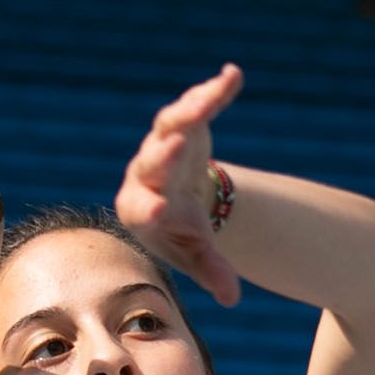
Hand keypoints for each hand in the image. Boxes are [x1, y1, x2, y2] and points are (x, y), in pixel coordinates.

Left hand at [115, 63, 244, 306]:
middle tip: (175, 144)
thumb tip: (232, 298)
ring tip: (210, 97)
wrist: (178, 198)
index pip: (142, 208)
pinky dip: (214, 91)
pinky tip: (234, 75)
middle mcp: (145, 172)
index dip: (151, 208)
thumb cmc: (181, 231)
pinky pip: (196, 104)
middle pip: (152, 161)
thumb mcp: (195, 253)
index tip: (161, 211)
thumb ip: (211, 272)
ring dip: (191, 110)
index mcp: (140, 208)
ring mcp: (163, 142)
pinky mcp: (184, 123)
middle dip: (165, 154)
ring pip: (170, 124)